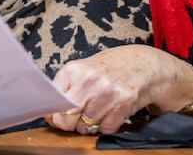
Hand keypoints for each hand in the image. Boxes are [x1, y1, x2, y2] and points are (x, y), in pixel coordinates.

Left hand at [44, 45, 173, 134]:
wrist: (142, 64)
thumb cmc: (108, 69)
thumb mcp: (82, 71)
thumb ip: (65, 89)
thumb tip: (49, 116)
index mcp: (73, 70)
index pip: (53, 103)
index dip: (54, 114)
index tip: (56, 116)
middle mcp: (89, 81)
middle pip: (66, 119)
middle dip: (70, 123)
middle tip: (78, 116)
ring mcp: (107, 93)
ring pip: (85, 126)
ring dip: (89, 124)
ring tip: (98, 109)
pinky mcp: (123, 104)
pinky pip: (105, 129)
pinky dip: (106, 125)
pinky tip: (110, 111)